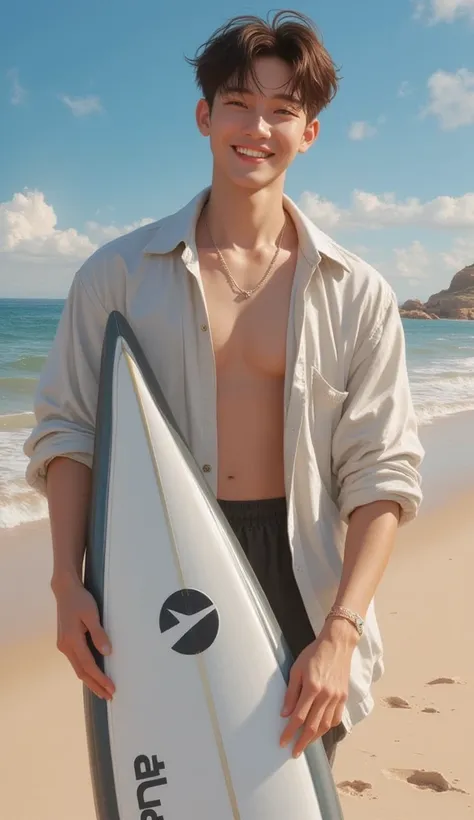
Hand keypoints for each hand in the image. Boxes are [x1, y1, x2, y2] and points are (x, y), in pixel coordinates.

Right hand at [52, 574, 114, 700]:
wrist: (65, 590)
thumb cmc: (80, 600)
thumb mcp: (92, 614)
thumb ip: (99, 634)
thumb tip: (107, 653)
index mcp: (72, 640)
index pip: (88, 665)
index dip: (100, 678)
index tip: (111, 688)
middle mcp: (65, 646)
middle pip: (81, 672)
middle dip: (95, 685)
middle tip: (109, 696)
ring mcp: (63, 645)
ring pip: (78, 668)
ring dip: (90, 680)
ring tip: (103, 690)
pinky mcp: (65, 642)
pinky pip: (76, 661)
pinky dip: (85, 670)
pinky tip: (92, 674)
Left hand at [279, 618, 356, 756]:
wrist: (337, 644)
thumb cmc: (313, 654)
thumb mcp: (296, 669)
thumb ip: (291, 692)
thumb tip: (285, 714)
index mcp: (312, 688)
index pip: (298, 717)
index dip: (289, 732)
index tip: (282, 742)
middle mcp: (326, 695)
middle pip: (312, 726)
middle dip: (302, 742)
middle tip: (294, 752)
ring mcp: (337, 697)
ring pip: (325, 725)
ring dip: (314, 738)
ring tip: (305, 744)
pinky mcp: (344, 696)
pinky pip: (336, 718)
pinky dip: (327, 727)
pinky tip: (320, 730)